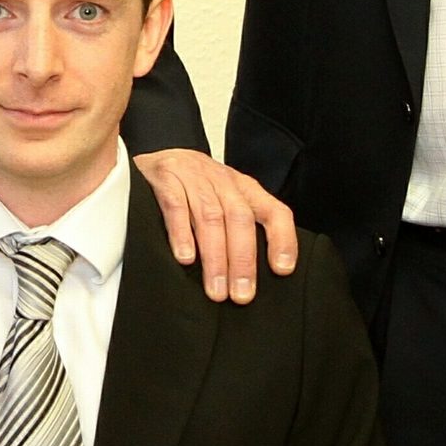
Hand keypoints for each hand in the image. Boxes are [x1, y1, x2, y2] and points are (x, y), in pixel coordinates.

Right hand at [130, 148, 295, 302]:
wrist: (162, 150)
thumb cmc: (199, 185)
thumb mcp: (227, 198)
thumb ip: (241, 228)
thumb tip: (252, 276)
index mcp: (245, 189)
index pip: (274, 211)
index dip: (282, 239)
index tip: (282, 270)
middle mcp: (224, 182)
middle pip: (240, 219)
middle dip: (242, 260)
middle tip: (241, 295)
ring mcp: (194, 179)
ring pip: (210, 217)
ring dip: (215, 257)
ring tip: (215, 289)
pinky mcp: (166, 179)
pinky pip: (176, 207)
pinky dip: (182, 234)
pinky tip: (185, 258)